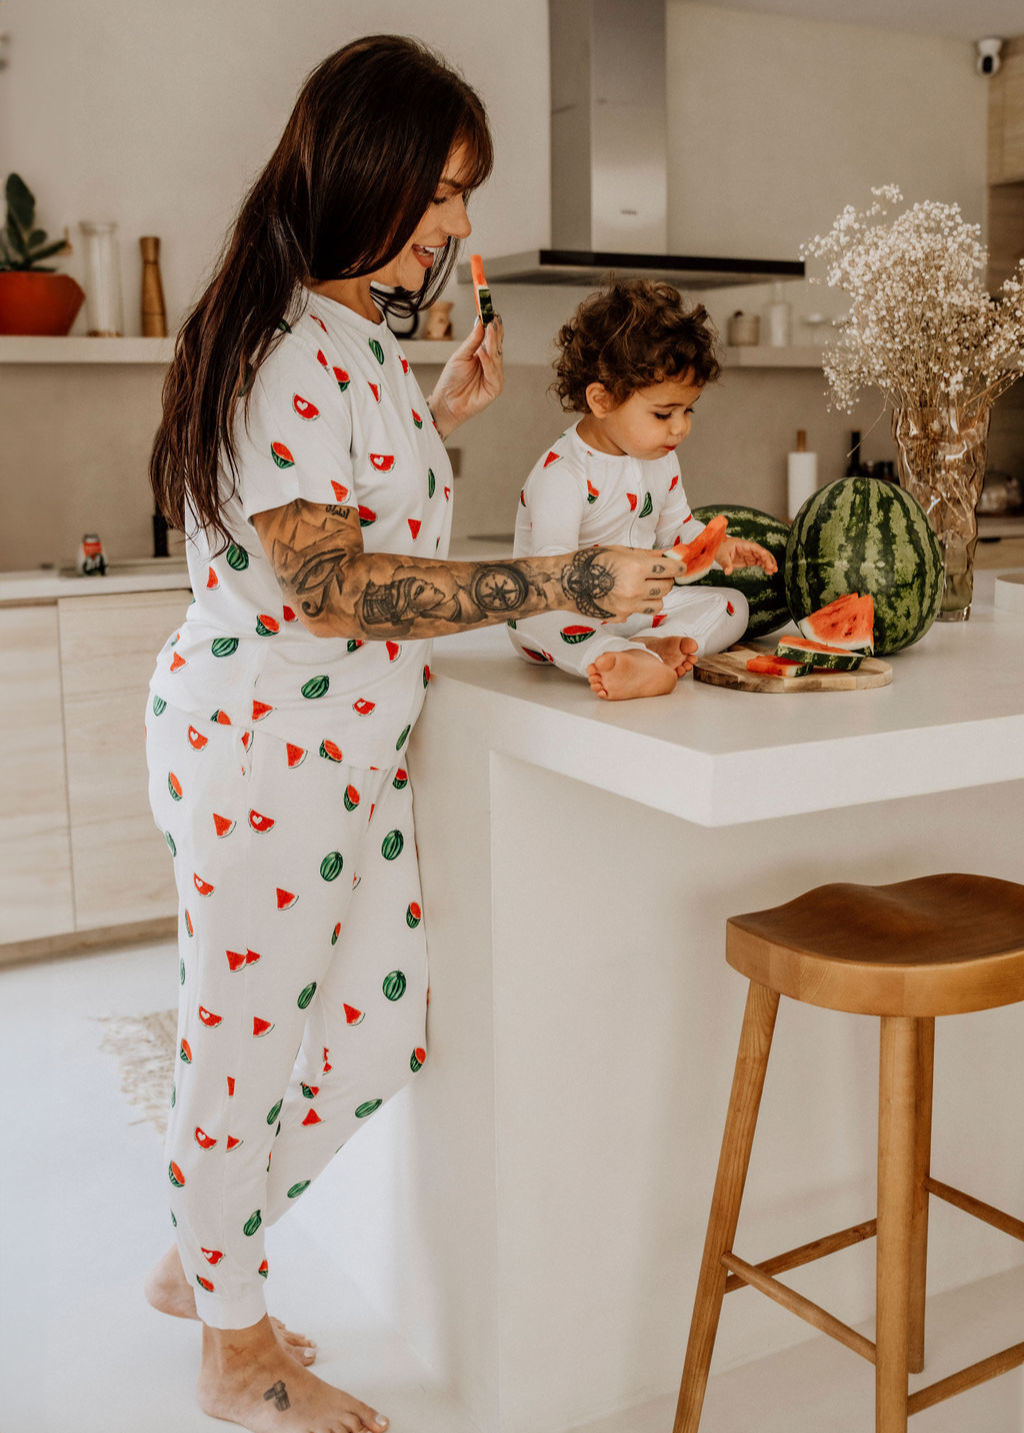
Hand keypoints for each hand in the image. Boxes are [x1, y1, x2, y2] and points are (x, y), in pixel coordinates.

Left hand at [427, 315, 503, 437]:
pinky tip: (482, 353)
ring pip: (497, 357)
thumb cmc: (451, 381)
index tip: (491, 311)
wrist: (445, 402)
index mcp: (484, 355)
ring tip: (489, 329)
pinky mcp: (495, 388)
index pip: (492, 338)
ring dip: (492, 343)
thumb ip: (472, 341)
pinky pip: (493, 373)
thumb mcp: (460, 355)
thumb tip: (480, 323)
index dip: (493, 325)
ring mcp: (495, 376)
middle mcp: (492, 365)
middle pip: (497, 345)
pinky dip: (488, 362)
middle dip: (495, 331)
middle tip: (493, 317)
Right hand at [565, 546, 682, 622]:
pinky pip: (639, 612)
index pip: (670, 570)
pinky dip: (638, 605)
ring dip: (656, 596)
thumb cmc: (589, 562)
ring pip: (658, 604)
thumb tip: (668, 555)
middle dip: (666, 580)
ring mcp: (628, 606)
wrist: (566, 583)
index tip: (680, 567)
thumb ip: (646, 555)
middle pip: (667, 588)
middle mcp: (634, 589)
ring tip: (644, 588)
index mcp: (635, 568)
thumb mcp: (619, 550)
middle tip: (658, 575)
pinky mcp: (620, 617)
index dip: (679, 567)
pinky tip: (625, 596)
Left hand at [717, 537, 776, 574]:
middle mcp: (748, 549)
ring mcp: (750, 554)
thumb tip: (728, 571)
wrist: (717, 549)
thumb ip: (725, 564)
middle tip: (773, 567)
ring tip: (773, 570)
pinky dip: (765, 566)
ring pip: (762, 558)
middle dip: (768, 559)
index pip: (755, 547)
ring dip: (769, 563)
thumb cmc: (720, 548)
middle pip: (761, 552)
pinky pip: (759, 562)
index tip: (766, 557)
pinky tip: (769, 571)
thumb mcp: (721, 555)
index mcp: (743, 544)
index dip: (762, 552)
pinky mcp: (749, 560)